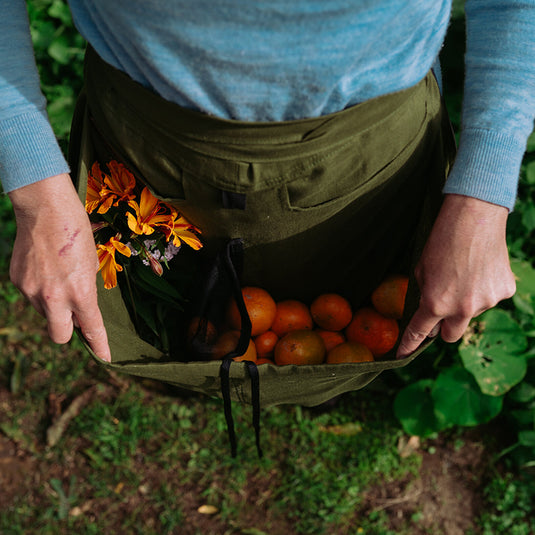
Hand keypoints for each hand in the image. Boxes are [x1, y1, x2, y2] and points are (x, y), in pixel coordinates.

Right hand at [8, 174, 110, 361]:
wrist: (45, 209)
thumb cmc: (77, 233)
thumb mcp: (91, 265)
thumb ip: (85, 291)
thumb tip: (79, 309)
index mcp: (80, 293)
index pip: (91, 328)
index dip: (99, 344)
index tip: (105, 356)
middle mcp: (54, 297)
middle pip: (60, 336)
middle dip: (68, 330)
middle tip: (75, 315)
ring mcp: (32, 291)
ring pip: (46, 313)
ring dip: (54, 305)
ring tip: (59, 275)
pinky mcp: (17, 282)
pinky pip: (32, 296)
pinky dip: (40, 290)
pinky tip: (45, 269)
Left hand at [396, 194, 515, 357]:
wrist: (474, 218)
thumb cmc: (441, 241)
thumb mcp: (420, 270)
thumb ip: (423, 295)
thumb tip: (425, 311)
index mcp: (435, 303)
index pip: (419, 332)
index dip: (409, 345)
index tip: (403, 355)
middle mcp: (462, 309)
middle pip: (450, 336)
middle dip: (443, 328)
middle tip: (441, 311)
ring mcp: (486, 302)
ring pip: (471, 313)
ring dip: (465, 302)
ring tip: (464, 272)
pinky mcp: (504, 292)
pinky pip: (489, 298)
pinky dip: (483, 289)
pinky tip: (480, 269)